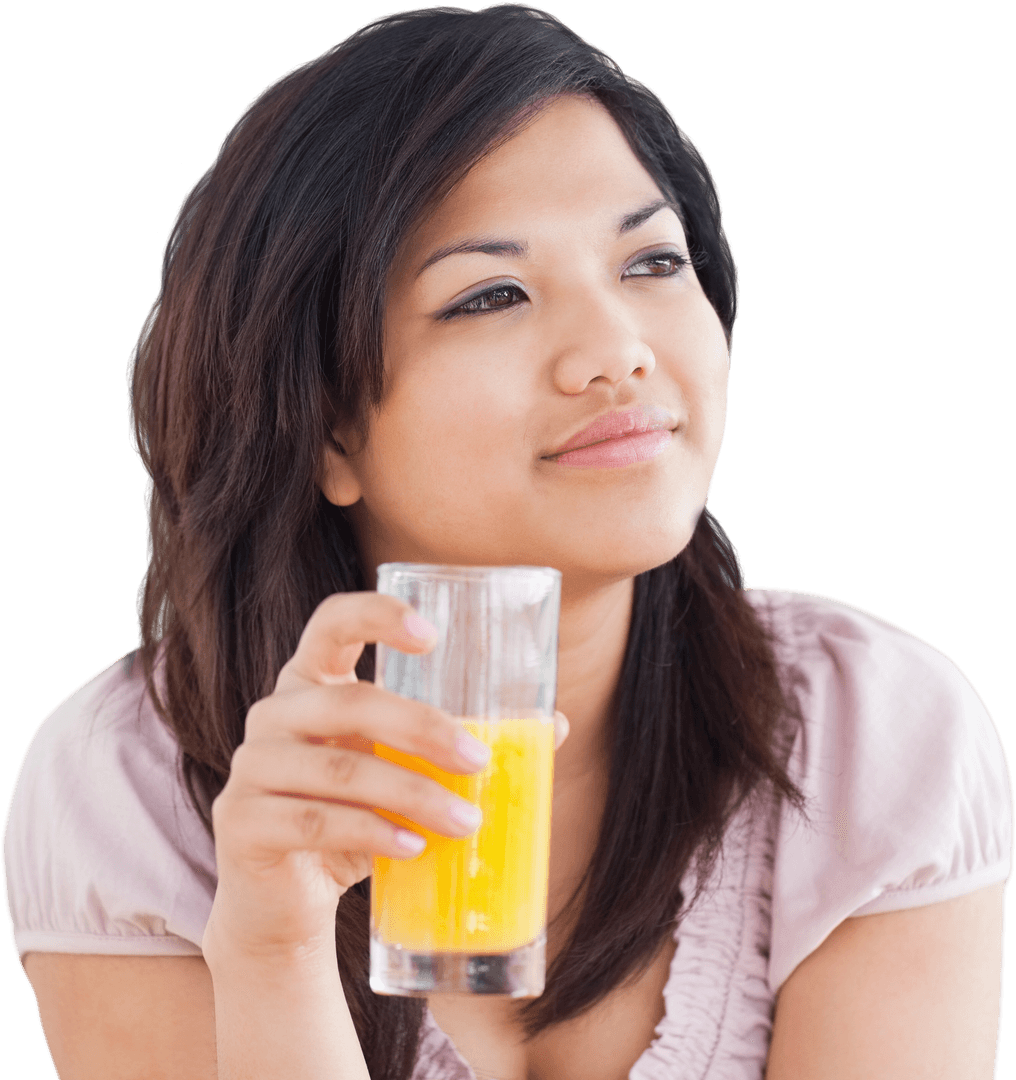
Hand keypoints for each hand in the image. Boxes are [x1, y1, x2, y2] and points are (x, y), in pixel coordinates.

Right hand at [202, 591, 568, 963]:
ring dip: (412, 793)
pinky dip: (372, 833)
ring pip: (339, 768)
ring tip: (467, 820)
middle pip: (349, 701)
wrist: (285, 904)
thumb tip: (553, 726)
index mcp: (311, 683)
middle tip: (479, 759)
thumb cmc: (351, 822)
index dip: (376, 616)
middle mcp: (274, 714)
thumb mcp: (400, 774)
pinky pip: (314, 821)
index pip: (331, 623)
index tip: (432, 633)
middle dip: (423, 728)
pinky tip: (413, 847)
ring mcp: (251, 768)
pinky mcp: (242, 823)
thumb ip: (456, 746)